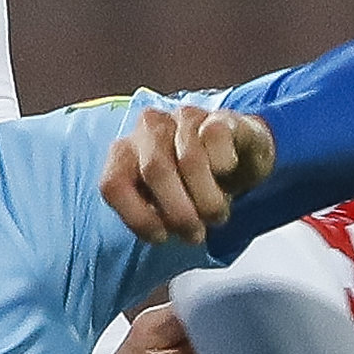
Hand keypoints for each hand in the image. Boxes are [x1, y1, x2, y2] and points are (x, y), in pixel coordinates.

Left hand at [98, 105, 273, 244]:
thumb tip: (161, 232)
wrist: (240, 160)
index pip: (114, 184)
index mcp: (124, 153)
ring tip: (216, 214)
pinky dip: (223, 165)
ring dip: (207, 198)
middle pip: (155, 171)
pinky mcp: (217, 116)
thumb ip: (154, 215)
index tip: (162, 237)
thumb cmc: (193, 186)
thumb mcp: (165, 206)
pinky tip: (226, 172)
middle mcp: (148, 129)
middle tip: (196, 233)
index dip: (137, 217)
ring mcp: (182, 118)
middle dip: (179, 212)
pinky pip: (215, 139)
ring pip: (190, 160)